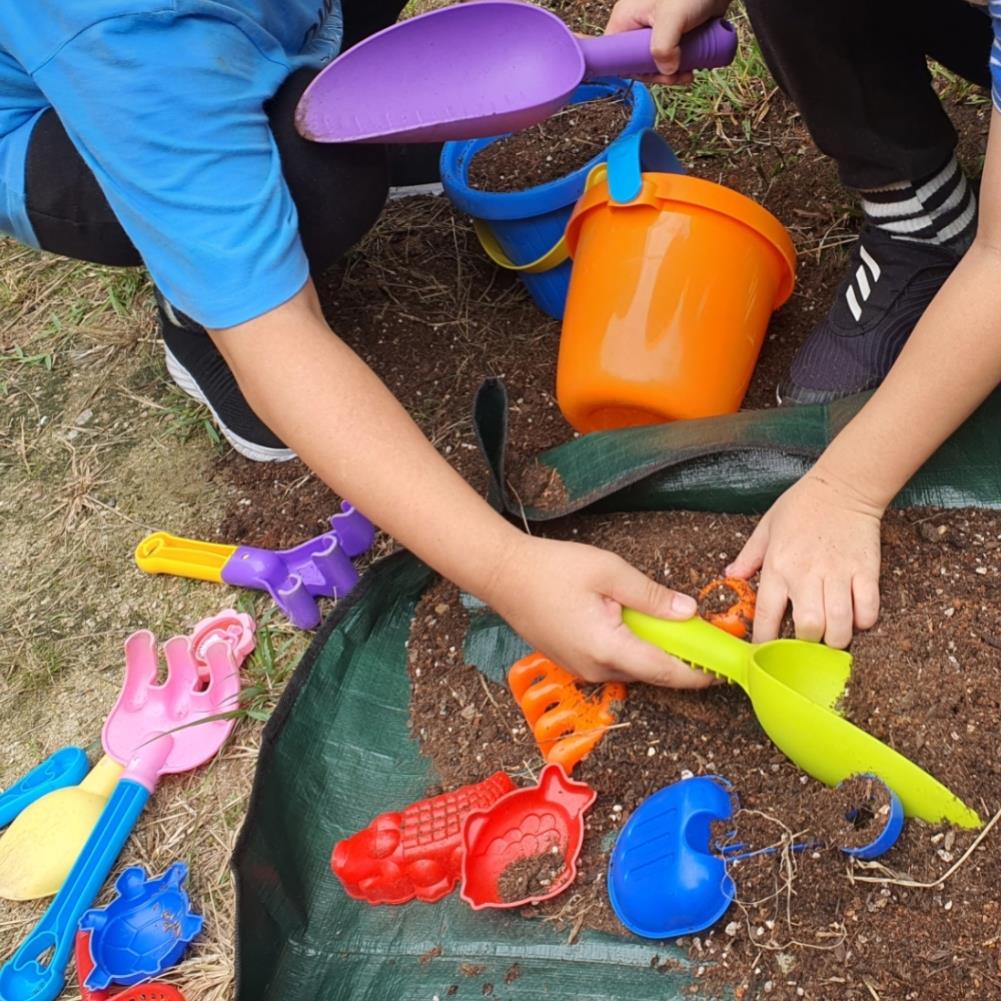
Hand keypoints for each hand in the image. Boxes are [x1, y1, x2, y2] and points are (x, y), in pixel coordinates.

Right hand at [486, 534, 712, 687]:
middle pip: (650, 673)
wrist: (502, 574)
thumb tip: (689, 613)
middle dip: (679, 660)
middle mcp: (594, 668)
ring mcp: (579, 669)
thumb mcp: (609, 571)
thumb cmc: (551, 568)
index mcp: (607, 648)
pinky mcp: (571, 662)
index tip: (724, 671)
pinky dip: (630, 648)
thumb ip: (652, 595)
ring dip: (653, 652)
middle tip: (703, 638)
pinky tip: (633, 624)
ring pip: (631, 668)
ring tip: (670, 626)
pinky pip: (611, 662)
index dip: (699, 674)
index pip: (665, 671)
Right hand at [604, 0, 731, 83]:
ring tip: (687, 73)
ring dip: (672, 73)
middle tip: (675, 76)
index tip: (651, 74)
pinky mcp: (673, 35)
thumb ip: (664, 46)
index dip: (630, 69)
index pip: (615, 54)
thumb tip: (666, 71)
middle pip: (637, 63)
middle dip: (657, 74)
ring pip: (656, 62)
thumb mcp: (673, 17)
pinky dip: (681, 65)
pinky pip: (671, 57)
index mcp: (626, 19)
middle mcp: (638, 27)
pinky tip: (693, 65)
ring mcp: (656, 31)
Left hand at [726, 467, 883, 647]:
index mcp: (778, 566)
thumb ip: (748, 556)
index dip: (765, 641)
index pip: (767, 615)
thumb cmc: (801, 505)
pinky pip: (868, 609)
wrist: (843, 486)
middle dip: (807, 643)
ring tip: (832, 635)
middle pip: (808, 628)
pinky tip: (856, 618)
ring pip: (839, 625)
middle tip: (807, 639)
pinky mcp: (866, 571)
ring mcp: (838, 574)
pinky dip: (863, 621)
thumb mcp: (766, 528)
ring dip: (836, 638)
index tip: (766, 651)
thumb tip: (730, 577)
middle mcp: (806, 574)